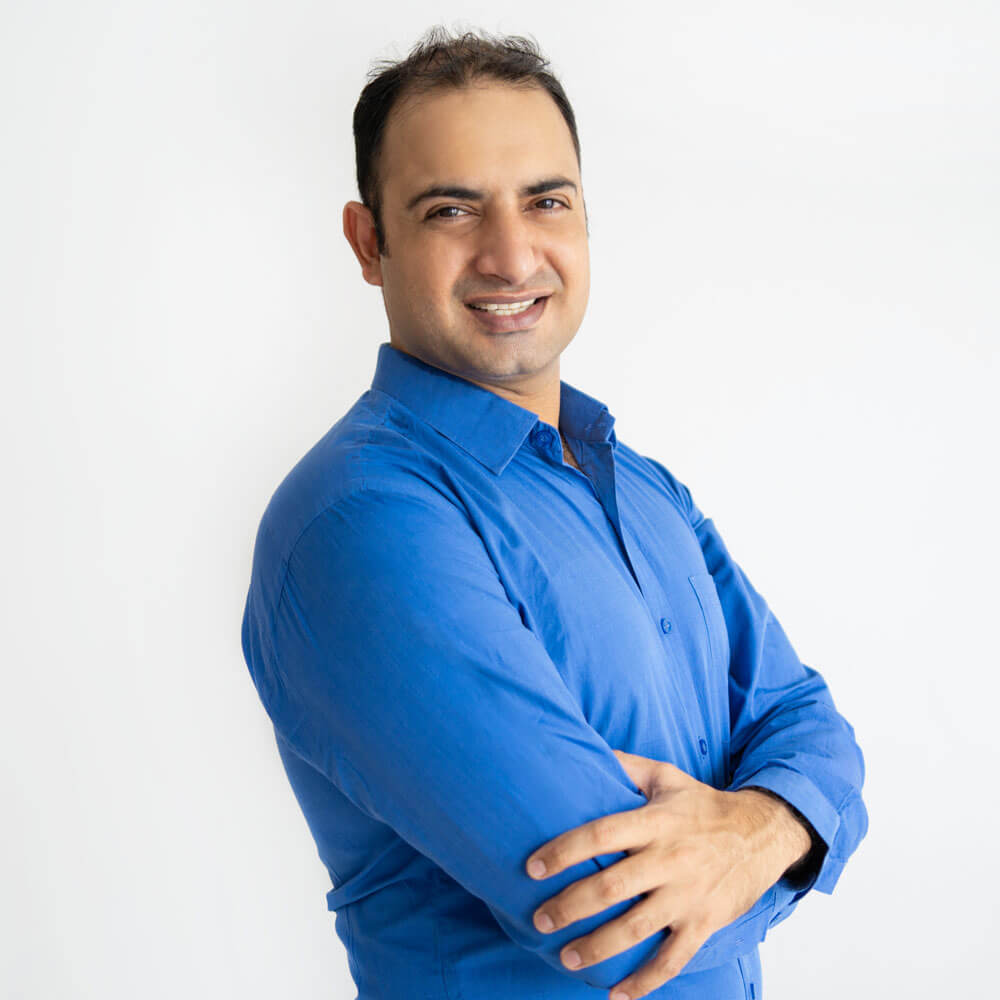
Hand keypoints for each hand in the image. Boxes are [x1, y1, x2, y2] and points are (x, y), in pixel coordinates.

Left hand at [524, 749, 811, 999]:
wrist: (761, 833)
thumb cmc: (702, 804)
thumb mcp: (665, 776)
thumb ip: (625, 766)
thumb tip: (584, 749)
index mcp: (655, 821)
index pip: (602, 834)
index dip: (565, 850)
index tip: (533, 866)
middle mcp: (669, 859)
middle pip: (612, 887)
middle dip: (571, 906)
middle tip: (539, 918)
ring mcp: (688, 895)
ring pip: (637, 928)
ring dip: (598, 947)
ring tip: (566, 958)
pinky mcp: (704, 923)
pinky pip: (672, 959)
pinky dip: (645, 981)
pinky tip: (617, 995)